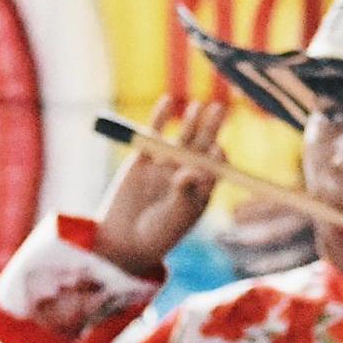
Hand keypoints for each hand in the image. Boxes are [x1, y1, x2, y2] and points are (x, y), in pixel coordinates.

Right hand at [91, 96, 226, 280]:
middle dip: (211, 128)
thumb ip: (184, 193)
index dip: (217, 156)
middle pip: (203, 145)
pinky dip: (160, 118)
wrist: (123, 240)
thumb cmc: (156, 235)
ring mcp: (165, 164)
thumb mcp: (174, 216)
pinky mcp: (143, 159)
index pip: (215, 166)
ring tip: (197, 107)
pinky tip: (167, 102)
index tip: (215, 150)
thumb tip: (193, 171)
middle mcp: (187, 174)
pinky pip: (153, 135)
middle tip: (219, 110)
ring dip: (190, 122)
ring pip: (180, 138)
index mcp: (201, 189)